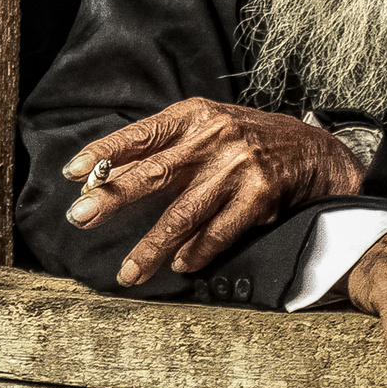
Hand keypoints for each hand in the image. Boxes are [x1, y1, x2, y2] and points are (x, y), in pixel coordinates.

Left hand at [61, 97, 364, 287]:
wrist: (314, 150)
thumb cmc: (246, 140)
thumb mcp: (207, 127)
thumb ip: (164, 150)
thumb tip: (109, 177)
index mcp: (194, 115)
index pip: (141, 134)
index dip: (105, 152)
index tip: (73, 172)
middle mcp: (214, 137)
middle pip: (154, 173)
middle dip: (113, 197)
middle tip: (81, 216)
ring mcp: (238, 167)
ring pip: (184, 213)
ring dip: (151, 246)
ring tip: (128, 272)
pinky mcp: (260, 195)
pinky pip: (219, 231)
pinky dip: (196, 252)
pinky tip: (178, 265)